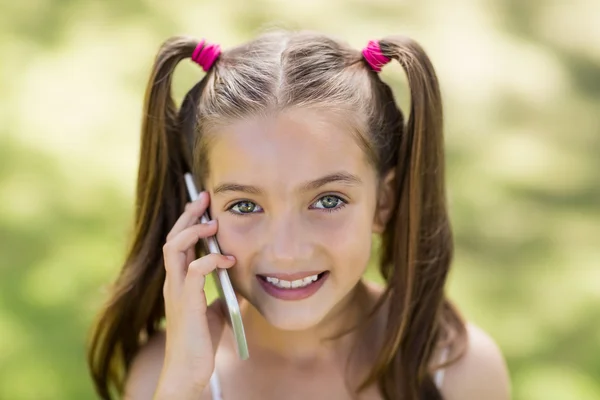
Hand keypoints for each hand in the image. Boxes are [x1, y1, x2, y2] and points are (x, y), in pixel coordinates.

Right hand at [154, 191, 234, 398]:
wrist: (189, 369)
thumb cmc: (201, 340)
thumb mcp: (217, 309)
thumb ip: (224, 290)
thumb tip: (244, 277)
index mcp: (179, 280)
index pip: (178, 241)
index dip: (189, 219)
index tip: (202, 202)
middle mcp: (173, 282)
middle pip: (172, 237)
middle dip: (188, 215)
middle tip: (204, 197)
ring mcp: (177, 291)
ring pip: (173, 249)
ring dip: (193, 231)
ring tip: (212, 223)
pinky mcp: (186, 303)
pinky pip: (194, 272)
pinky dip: (211, 260)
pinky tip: (228, 260)